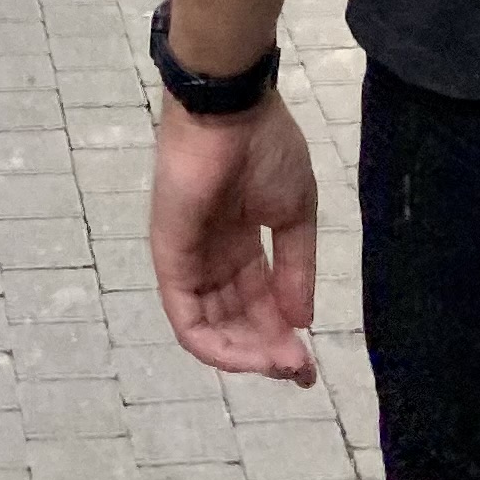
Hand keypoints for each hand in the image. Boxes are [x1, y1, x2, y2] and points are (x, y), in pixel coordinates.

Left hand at [150, 91, 318, 383]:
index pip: (258, 302)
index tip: (309, 367)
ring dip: (248, 354)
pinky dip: (218, 346)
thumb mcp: (295, 213)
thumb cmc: (265, 147)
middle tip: (299, 371)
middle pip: (236, 321)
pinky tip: (251, 356)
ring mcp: (188, 258)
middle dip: (268, 351)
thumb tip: (303, 321)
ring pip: (212, 327)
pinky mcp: (170, 258)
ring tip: (283, 363)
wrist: (232, 109)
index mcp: (240, 241)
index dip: (283, 337)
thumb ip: (297, 268)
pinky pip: (187, 317)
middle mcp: (212, 255)